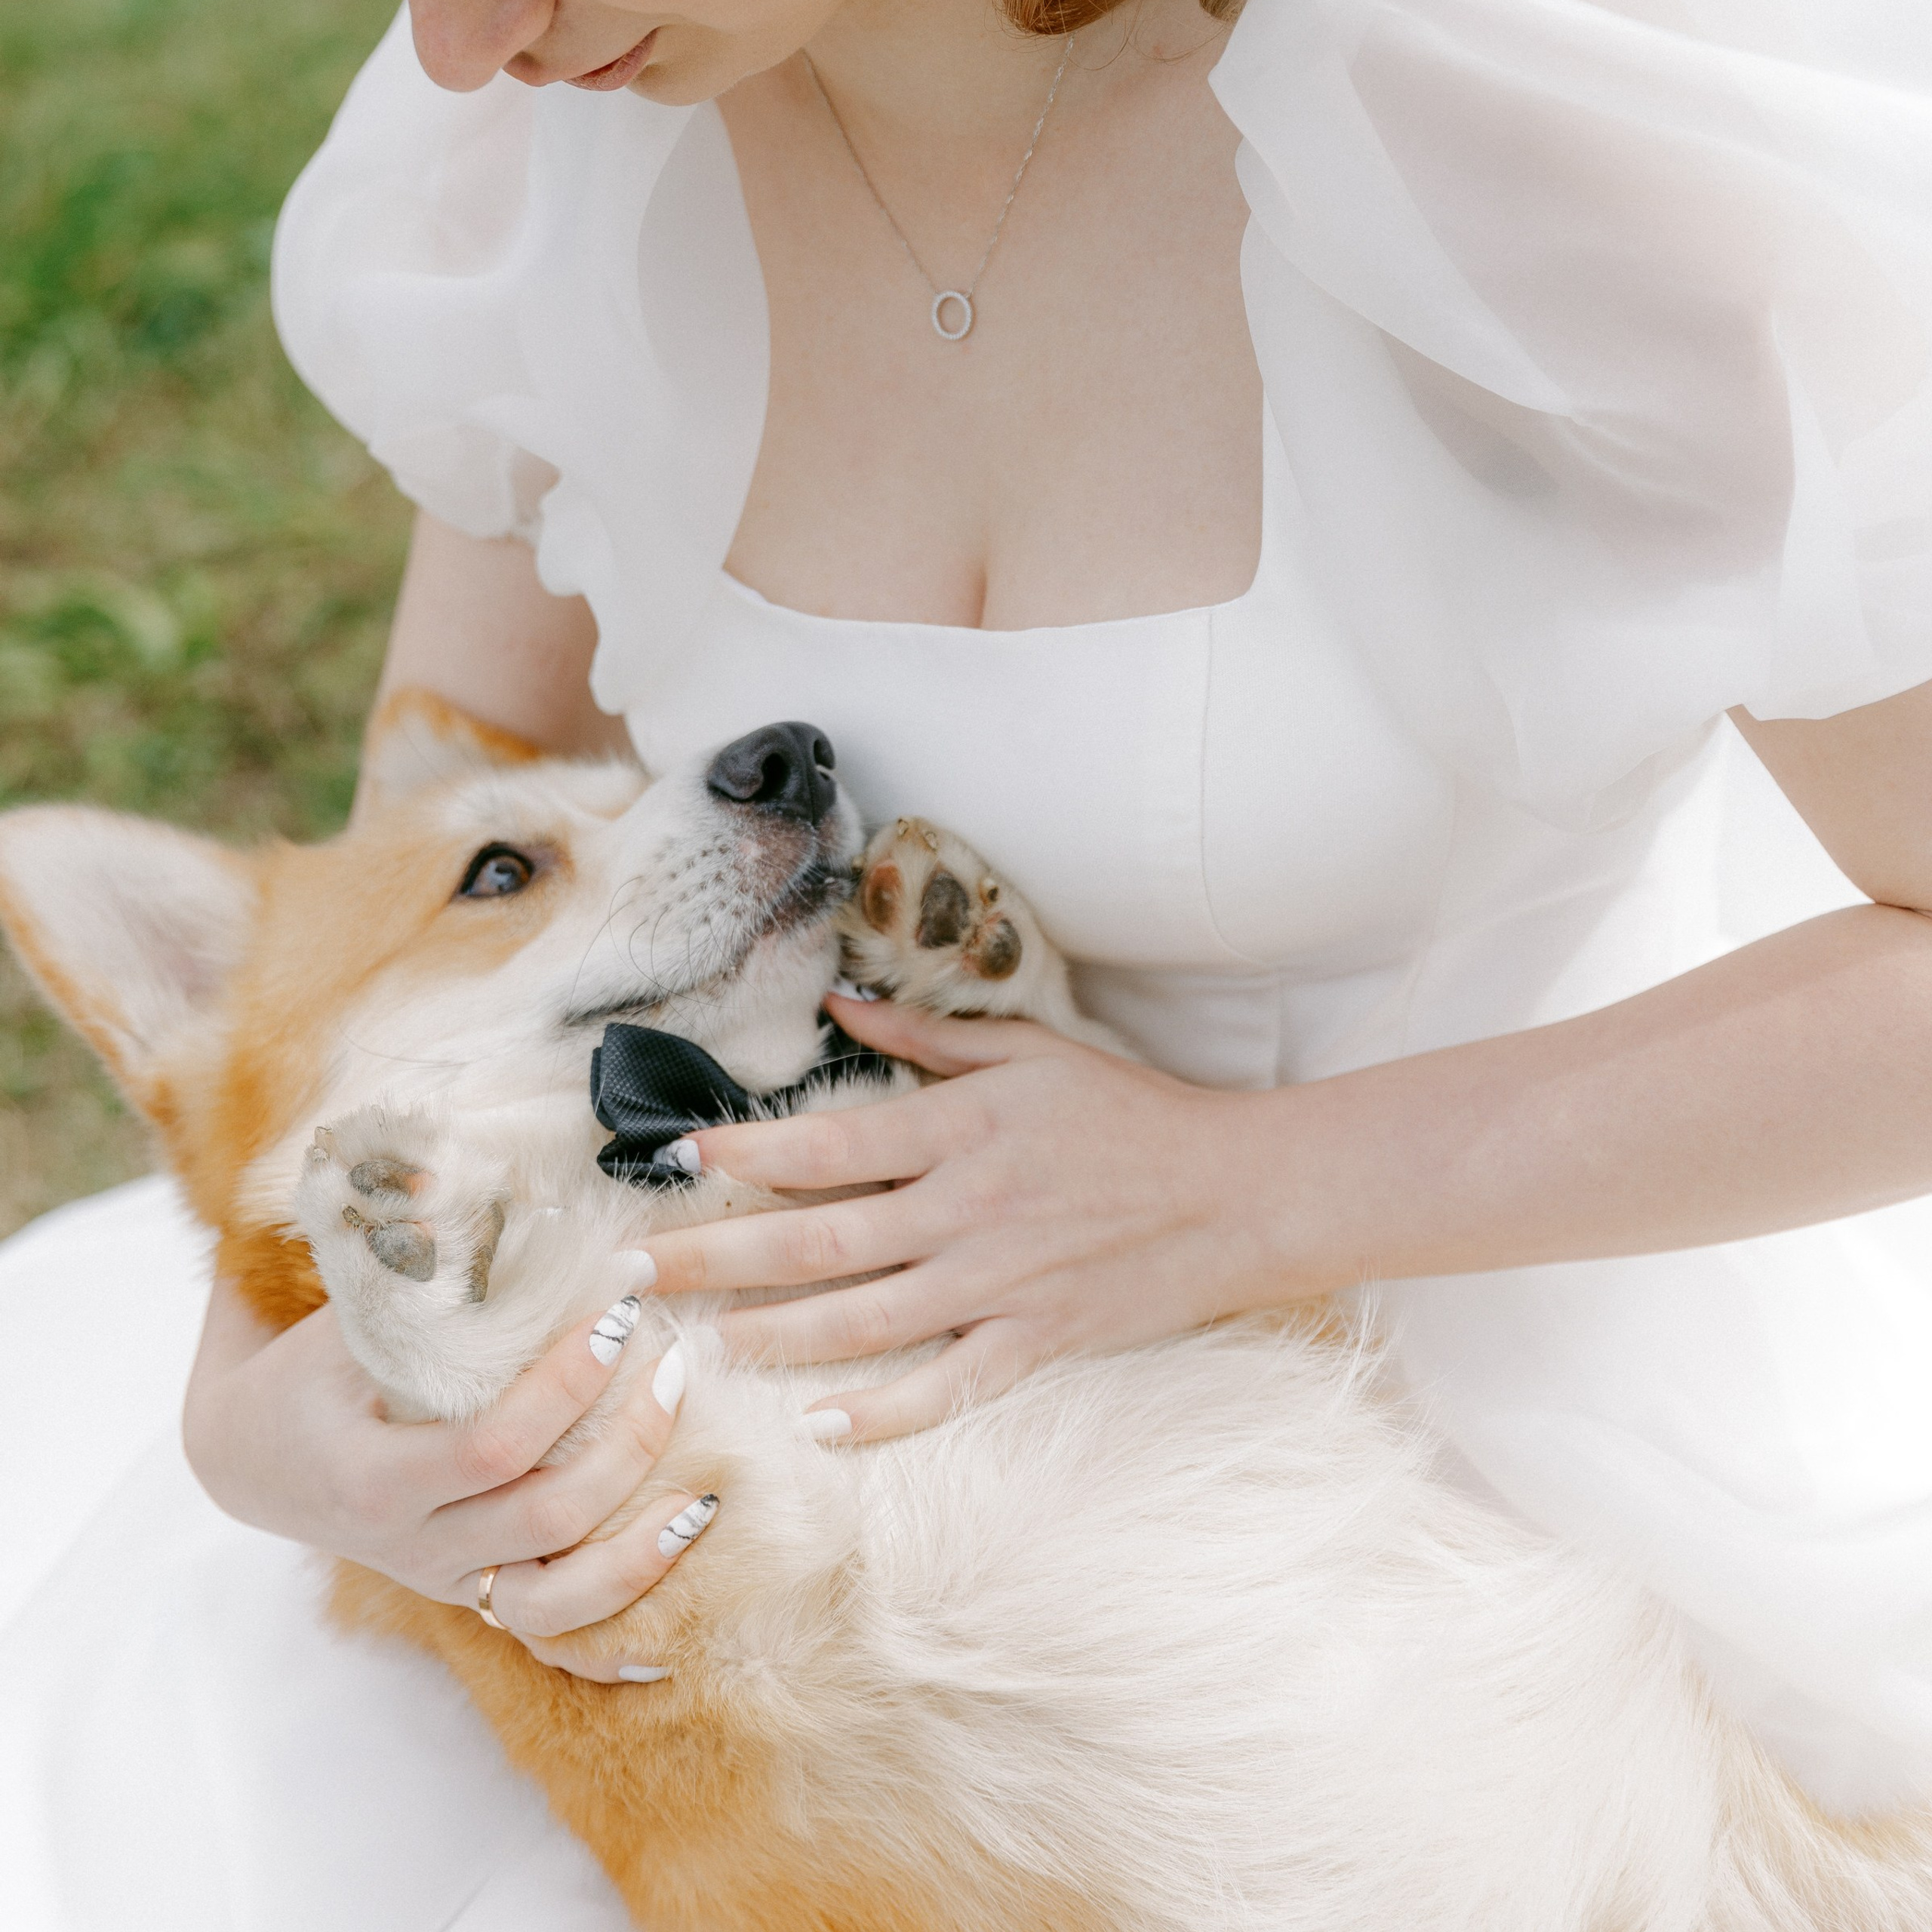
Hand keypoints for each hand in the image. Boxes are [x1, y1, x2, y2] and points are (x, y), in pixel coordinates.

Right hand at [181, 1278, 711, 1678]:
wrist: (250, 1454)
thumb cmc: (309, 1368)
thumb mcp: (349, 1315)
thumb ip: (419, 1267)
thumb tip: (492, 1184)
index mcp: (374, 1477)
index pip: (494, 1445)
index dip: (568, 1386)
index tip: (620, 1313)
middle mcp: (411, 1548)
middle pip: (546, 1519)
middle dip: (628, 1444)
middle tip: (674, 1365)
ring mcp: (444, 1584)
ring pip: (557, 1603)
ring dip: (642, 1550)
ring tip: (706, 1492)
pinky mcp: (470, 1600)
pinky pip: (550, 1641)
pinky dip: (616, 1633)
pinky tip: (676, 1627)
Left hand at [638, 994, 1309, 1439]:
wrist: (1239, 1192)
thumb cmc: (1132, 1112)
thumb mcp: (1033, 1050)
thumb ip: (928, 1031)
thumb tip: (839, 1004)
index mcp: (962, 1126)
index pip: (829, 1142)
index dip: (745, 1154)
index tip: (675, 1161)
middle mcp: (967, 1207)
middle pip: (818, 1240)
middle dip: (715, 1258)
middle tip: (632, 1273)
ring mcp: (1001, 1282)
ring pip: (863, 1319)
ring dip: (772, 1334)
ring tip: (697, 1344)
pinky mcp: (1038, 1339)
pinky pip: (947, 1385)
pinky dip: (885, 1410)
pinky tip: (820, 1423)